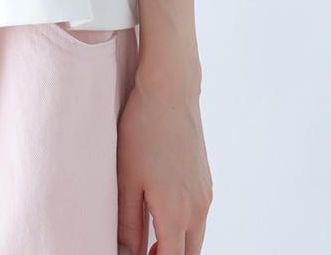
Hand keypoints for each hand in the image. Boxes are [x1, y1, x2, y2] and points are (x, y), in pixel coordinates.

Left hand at [116, 66, 212, 254]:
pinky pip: (198, 216)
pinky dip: (184, 226)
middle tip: (141, 252)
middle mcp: (197, 209)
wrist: (170, 92)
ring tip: (148, 238)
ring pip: (195, 237)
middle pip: (188, 254)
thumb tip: (124, 251)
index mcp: (176, 214)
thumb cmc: (143, 131)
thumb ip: (127, 222)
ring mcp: (205, 195)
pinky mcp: (205, 181)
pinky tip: (161, 211)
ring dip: (176, 244)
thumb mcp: (126, 178)